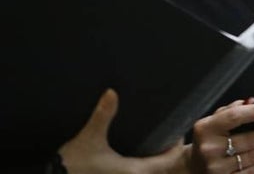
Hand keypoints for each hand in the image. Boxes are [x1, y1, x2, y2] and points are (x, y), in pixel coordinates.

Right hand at [58, 89, 185, 173]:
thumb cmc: (72, 166)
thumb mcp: (89, 140)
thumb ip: (102, 116)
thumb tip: (111, 92)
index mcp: (134, 171)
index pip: (168, 161)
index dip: (176, 147)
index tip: (177, 132)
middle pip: (161, 168)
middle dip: (166, 154)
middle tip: (167, 134)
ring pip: (149, 173)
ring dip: (155, 161)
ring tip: (154, 142)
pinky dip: (142, 166)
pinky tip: (136, 154)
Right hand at [188, 98, 253, 173]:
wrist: (191, 167)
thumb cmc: (206, 140)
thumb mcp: (213, 121)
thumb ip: (232, 109)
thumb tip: (252, 101)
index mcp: (206, 129)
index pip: (234, 117)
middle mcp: (210, 149)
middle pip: (248, 140)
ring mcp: (216, 168)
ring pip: (251, 158)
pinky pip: (250, 173)